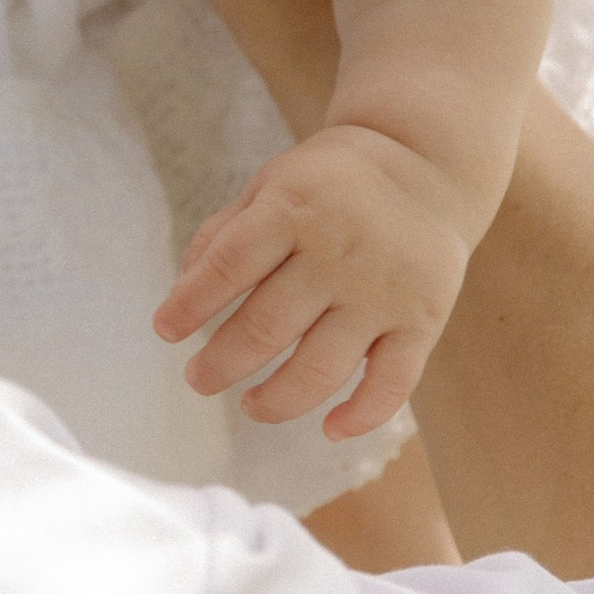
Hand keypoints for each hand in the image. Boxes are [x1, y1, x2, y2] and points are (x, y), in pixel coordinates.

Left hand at [155, 120, 472, 437]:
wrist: (428, 164)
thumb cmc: (332, 183)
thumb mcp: (272, 184)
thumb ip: (224, 234)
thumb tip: (182, 294)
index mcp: (294, 210)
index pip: (228, 267)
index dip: (190, 305)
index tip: (165, 331)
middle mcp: (339, 253)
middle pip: (266, 326)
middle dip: (221, 363)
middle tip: (198, 378)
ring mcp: (383, 292)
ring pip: (321, 367)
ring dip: (276, 400)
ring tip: (250, 405)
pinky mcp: (422, 320)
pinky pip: (392, 383)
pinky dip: (361, 416)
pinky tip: (329, 428)